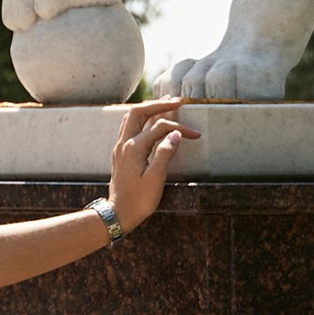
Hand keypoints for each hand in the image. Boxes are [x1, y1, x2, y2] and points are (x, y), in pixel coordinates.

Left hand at [107, 100, 198, 228]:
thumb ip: (165, 153)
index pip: (160, 127)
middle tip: (177, 101)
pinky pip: (130, 127)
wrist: (118, 214)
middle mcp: (124, 143)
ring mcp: (120, 147)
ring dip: (149, 109)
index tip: (195, 135)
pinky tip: (150, 120)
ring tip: (165, 103)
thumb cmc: (138, 200)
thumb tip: (175, 134)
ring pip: (132, 118)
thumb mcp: (155, 179)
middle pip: (139, 112)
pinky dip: (142, 119)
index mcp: (134, 148)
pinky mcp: (121, 153)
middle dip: (158, 104)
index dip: (180, 128)